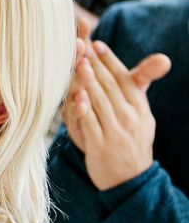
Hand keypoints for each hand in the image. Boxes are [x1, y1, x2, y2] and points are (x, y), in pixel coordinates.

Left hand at [65, 40, 170, 189]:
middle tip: (82, 46)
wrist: (130, 178)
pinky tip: (76, 97)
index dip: (110, 61)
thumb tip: (145, 62)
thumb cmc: (129, 141)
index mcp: (139, 107)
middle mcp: (131, 117)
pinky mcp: (102, 146)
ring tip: (79, 64)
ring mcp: (117, 131)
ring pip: (101, 102)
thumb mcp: (139, 115)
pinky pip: (91, 124)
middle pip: (110, 86)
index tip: (97, 44)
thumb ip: (133, 90)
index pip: (124, 79)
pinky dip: (84, 110)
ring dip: (89, 82)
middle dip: (96, 65)